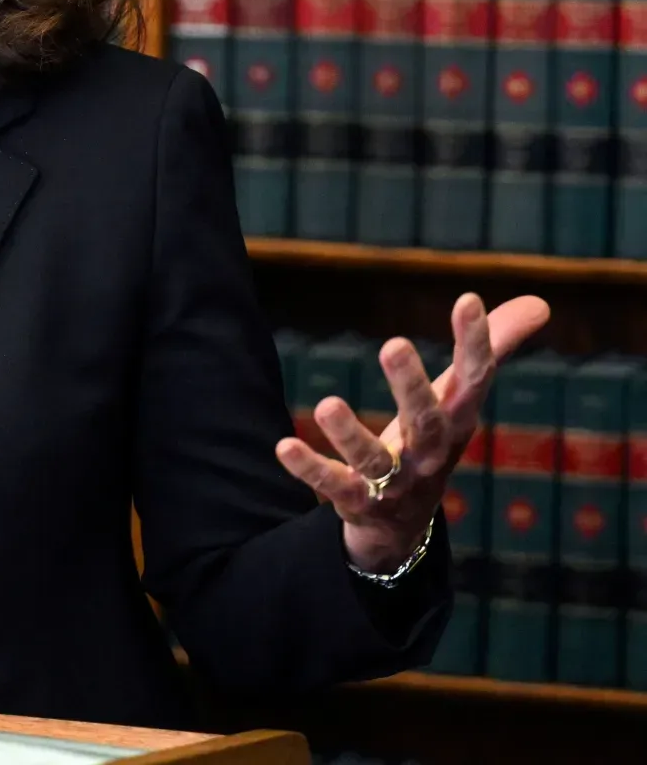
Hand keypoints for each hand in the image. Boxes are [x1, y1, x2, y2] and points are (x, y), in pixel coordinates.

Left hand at [274, 292, 550, 573]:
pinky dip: (310, 469)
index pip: (474, 381)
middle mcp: (430, 454)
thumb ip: (492, 351)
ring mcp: (394, 483)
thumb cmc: (430, 442)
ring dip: (351, 435)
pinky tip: (283, 447)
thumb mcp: (457, 399)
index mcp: (456, 422)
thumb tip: (540, 302)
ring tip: (326, 404)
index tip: (467, 299)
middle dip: (412, 387)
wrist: (403, 525)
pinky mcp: (358, 503)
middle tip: (393, 344)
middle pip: (427, 422)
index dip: (476, 342)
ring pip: (375, 461)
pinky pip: (334, 487)